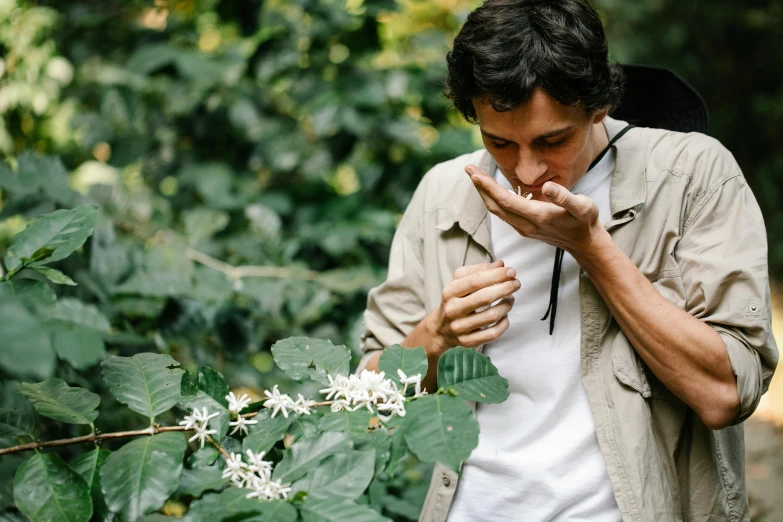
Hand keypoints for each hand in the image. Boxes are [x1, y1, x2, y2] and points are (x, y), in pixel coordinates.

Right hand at [428, 260, 519, 354]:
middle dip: (505, 288)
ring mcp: (460, 327)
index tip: (511, 271)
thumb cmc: (455, 300)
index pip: (475, 280)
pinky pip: (492, 334)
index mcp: (450, 292)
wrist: (440, 329)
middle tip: (516, 283)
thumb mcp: (460, 282)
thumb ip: (479, 271)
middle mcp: (453, 310)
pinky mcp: (468, 341)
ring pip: (491, 316)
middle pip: (484, 297)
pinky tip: (505, 316)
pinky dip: (504, 324)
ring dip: (507, 305)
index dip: (496, 275)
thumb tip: (500, 265)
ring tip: (511, 299)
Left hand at [465, 164, 606, 255]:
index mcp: (537, 216)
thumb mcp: (583, 206)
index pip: (505, 200)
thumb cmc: (585, 222)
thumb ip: (565, 197)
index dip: (488, 187)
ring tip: (476, 177)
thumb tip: (547, 186)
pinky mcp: (524, 229)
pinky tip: (490, 190)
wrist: (585, 244)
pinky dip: (493, 200)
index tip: (475, 174)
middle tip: (469, 169)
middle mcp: (526, 225)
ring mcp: (523, 228)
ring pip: (497, 211)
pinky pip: (503, 214)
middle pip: (495, 206)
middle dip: (481, 187)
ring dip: (484, 194)